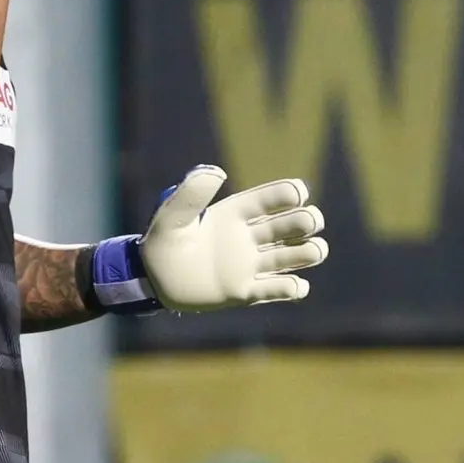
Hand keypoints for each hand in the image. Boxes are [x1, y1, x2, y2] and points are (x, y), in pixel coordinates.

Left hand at [91, 165, 327, 314]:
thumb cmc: (160, 242)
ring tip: (310, 252)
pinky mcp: (245, 291)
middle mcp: (248, 237)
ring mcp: (249, 265)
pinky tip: (294, 285)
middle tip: (305, 225)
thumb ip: (190, 194)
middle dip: (308, 221)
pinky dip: (294, 288)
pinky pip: (280, 290)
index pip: (274, 198)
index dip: (292, 193)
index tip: (299, 194)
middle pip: (294, 224)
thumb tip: (217, 171)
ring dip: (311, 253)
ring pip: (295, 255)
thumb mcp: (170, 215)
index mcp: (234, 213)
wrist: (152, 279)